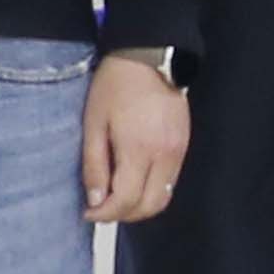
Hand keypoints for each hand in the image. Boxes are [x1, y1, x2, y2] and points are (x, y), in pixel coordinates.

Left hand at [81, 54, 188, 223]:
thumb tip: (95, 200)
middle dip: (124, 215)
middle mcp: (164, 154)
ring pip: (164, 197)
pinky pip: (170, 180)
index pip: (126, 200)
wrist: (148, 58)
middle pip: (150, 206)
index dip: (105, 214)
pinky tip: (133, 180)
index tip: (89, 212)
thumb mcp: (93, 124)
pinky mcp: (184, 145)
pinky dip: (152, 190)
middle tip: (102, 209)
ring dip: (140, 206)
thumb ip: (94, 165)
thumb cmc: (115, 86)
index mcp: (139, 148)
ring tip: (116, 197)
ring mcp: (178, 151)